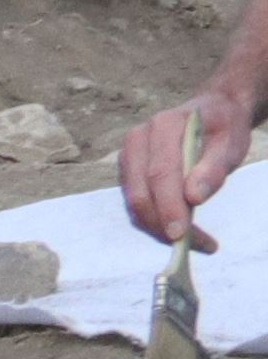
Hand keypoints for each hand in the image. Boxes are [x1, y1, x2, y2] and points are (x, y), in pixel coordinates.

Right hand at [123, 88, 247, 248]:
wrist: (213, 113)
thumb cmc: (223, 128)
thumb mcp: (230, 143)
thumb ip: (213, 168)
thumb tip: (193, 197)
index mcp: (164, 126)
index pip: (161, 173)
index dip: (169, 205)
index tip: (180, 234)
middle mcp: (137, 139)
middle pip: (140, 192)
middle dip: (159, 222)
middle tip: (186, 245)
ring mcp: (128, 156)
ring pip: (134, 202)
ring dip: (157, 226)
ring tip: (190, 240)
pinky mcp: (127, 172)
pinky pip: (134, 203)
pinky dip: (154, 220)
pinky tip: (179, 227)